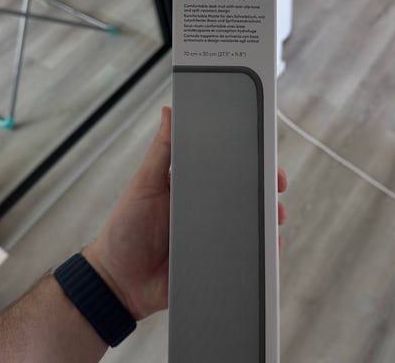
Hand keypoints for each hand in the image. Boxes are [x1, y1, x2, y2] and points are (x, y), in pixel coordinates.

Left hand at [85, 106, 287, 320]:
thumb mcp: (144, 184)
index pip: (225, 169)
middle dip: (265, 189)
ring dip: (267, 219)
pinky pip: (245, 255)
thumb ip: (160, 150)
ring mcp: (214, 236)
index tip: (263, 154)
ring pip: (249, 224)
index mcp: (192, 188)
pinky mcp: (216, 262)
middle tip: (276, 185)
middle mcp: (206, 211)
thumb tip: (169, 113)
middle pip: (244, 196)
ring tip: (272, 217)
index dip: (247, 161)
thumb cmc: (126, 230)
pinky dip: (261, 251)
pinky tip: (268, 246)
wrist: (119, 281)